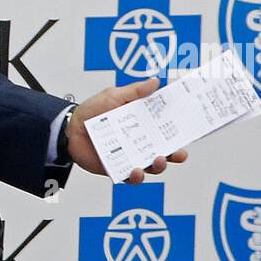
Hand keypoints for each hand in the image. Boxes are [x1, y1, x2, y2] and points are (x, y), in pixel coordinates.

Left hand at [66, 78, 188, 183]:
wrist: (69, 128)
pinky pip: (129, 177)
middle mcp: (140, 143)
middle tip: (179, 152)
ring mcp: (129, 157)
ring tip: (157, 160)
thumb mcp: (113, 96)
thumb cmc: (92, 111)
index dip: (180, 132)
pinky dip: (135, 176)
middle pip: (165, 151)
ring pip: (150, 167)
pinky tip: (136, 171)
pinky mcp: (116, 169)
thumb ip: (134, 92)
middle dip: (175, 154)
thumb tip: (156, 82)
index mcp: (144, 125)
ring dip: (158, 166)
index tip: (191, 131)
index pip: (167, 130)